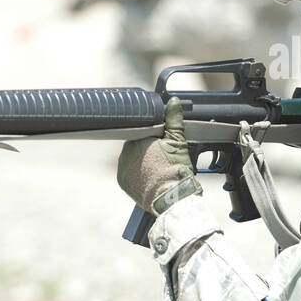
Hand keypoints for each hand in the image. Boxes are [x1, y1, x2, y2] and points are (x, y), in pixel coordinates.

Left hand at [117, 97, 197, 212]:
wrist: (172, 198)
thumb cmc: (176, 169)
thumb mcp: (178, 141)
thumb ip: (174, 120)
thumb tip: (172, 102)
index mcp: (136, 138)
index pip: (142, 130)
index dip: (153, 135)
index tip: (162, 141)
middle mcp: (125, 152)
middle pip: (136, 144)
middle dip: (147, 148)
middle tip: (162, 156)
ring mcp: (122, 167)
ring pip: (131, 158)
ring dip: (141, 160)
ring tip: (156, 167)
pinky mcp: (122, 181)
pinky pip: (128, 172)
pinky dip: (137, 173)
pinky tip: (149, 176)